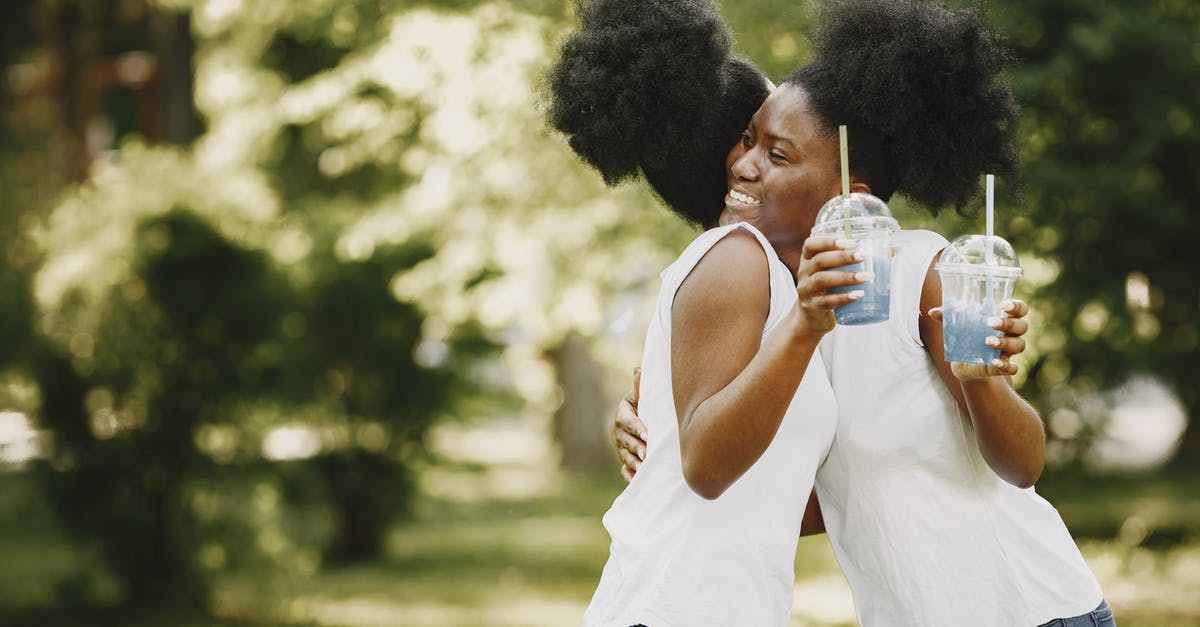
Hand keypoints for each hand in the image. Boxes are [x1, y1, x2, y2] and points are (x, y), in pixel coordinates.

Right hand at [612, 367, 645, 481]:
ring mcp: (620, 449)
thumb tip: (639, 369)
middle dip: (637, 448)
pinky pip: (625, 471)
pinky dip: (629, 476)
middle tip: (646, 454)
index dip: (638, 429)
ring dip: (634, 464)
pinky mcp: (624, 461)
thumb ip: (639, 387)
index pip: (630, 423)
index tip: (647, 434)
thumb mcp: (639, 397)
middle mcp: (618, 434)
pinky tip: (636, 481)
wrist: (635, 421)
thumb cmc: (642, 406)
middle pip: (627, 442)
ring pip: (626, 457)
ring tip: (644, 468)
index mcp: (622, 416)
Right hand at [795, 236, 870, 334]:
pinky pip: (827, 302)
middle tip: (863, 255)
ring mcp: (806, 291)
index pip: (811, 244)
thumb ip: (857, 261)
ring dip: (846, 277)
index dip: (827, 241)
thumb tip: (895, 250)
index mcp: (808, 260)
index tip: (848, 241)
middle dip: (842, 257)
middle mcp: (804, 273)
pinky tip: (858, 295)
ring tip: (867, 276)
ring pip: (823, 280)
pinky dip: (844, 298)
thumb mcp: (834, 272)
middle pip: (820, 261)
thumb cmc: (829, 289)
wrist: (811, 318)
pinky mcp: (812, 307)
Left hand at [927, 299, 1028, 379]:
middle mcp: (1010, 334)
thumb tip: (932, 312)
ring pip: (1019, 345)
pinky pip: (1013, 368)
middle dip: (1008, 323)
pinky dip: (1007, 366)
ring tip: (987, 341)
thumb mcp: (957, 328)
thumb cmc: (966, 339)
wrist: (966, 366)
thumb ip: (947, 318)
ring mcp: (1008, 351)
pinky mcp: (1002, 368)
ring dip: (1005, 342)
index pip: (1020, 309)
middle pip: (1022, 326)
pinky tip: (995, 362)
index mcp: (1004, 319)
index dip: (1016, 306)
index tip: (1003, 305)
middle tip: (990, 323)